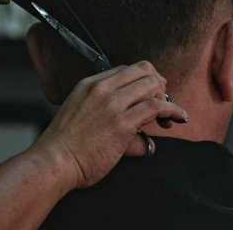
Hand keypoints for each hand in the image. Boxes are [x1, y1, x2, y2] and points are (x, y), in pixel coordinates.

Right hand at [34, 61, 188, 188]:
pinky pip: (157, 108)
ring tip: (170, 116)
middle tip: (163, 103)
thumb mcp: (81, 117)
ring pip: (153, 85)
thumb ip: (108, 117)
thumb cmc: (65, 148)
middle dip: (159, 85)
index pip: (127, 70)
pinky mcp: (123, 123)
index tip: (151, 96)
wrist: (53, 163)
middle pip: (144, 70)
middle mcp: (102, 89)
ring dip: (167, 99)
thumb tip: (142, 140)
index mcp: (90, 84)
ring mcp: (113, 104)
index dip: (144, 81)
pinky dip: (173, 110)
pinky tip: (179, 117)